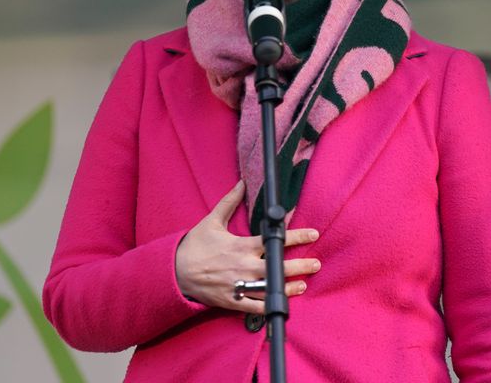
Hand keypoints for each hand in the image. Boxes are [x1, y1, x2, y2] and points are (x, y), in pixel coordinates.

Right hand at [175, 181, 320, 313]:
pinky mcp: (232, 301)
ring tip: (303, 284)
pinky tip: (281, 302)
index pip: (275, 240)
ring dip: (289, 287)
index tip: (313, 234)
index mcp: (241, 246)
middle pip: (278, 266)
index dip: (297, 237)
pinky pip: (255, 306)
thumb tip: (242, 183)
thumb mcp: (212, 221)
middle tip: (316, 263)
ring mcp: (239, 285)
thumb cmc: (194, 246)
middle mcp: (244, 266)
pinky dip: (269, 305)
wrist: (175, 271)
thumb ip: (229, 202)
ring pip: (270, 288)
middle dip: (300, 265)